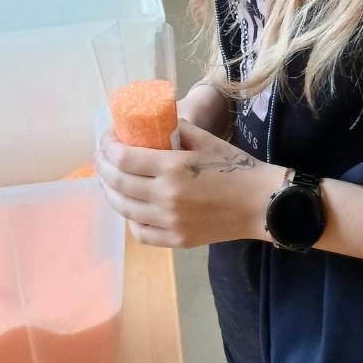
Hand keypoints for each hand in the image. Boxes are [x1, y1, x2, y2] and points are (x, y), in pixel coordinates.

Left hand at [96, 119, 277, 249]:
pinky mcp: (176, 239)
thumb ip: (178, 130)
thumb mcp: (207, 140)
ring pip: (124, 209)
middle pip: (117, 182)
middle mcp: (165, 196)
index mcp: (173, 167)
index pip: (124, 157)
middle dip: (103, 166)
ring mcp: (169, 221)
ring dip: (110, 192)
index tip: (107, 138)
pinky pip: (140, 232)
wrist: (261, 204)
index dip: (109, 146)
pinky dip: (129, 218)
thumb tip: (155, 122)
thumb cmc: (236, 167)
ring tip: (108, 180)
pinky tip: (130, 207)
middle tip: (101, 156)